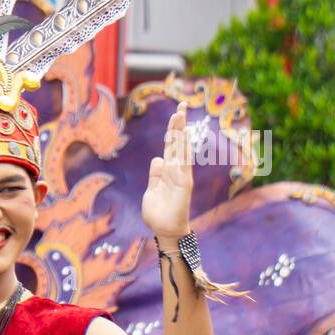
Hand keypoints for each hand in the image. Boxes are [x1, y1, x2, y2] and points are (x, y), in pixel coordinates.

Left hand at [142, 102, 192, 238]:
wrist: (165, 230)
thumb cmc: (159, 213)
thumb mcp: (152, 190)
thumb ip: (155, 175)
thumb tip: (158, 158)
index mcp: (168, 171)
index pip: (171, 147)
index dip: (172, 131)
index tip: (175, 114)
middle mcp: (177, 170)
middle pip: (178, 143)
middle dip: (178, 124)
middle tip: (181, 104)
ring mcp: (181, 176)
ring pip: (181, 149)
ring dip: (181, 131)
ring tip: (180, 113)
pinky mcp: (183, 184)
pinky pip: (183, 163)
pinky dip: (182, 150)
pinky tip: (182, 136)